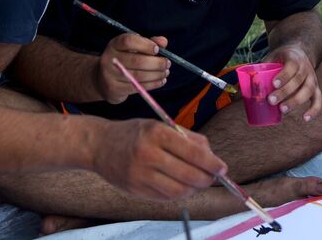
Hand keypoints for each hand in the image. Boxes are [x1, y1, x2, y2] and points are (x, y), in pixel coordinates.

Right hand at [93, 119, 225, 199]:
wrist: (99, 145)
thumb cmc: (134, 133)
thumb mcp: (159, 125)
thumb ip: (187, 138)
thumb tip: (211, 156)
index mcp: (156, 133)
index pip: (193, 152)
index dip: (211, 163)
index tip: (222, 168)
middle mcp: (148, 154)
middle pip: (188, 175)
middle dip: (206, 179)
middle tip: (213, 177)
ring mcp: (140, 174)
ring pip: (179, 190)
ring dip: (193, 189)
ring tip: (197, 182)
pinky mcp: (135, 190)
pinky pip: (165, 197)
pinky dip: (178, 193)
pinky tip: (181, 186)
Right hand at [96, 33, 169, 103]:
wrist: (102, 79)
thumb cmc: (123, 60)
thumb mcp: (133, 48)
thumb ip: (148, 42)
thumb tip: (163, 41)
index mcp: (115, 44)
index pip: (128, 41)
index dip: (145, 44)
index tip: (157, 49)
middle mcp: (109, 58)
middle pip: (136, 60)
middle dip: (156, 63)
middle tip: (167, 63)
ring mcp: (110, 75)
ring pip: (139, 75)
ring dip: (157, 74)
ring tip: (165, 72)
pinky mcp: (114, 89)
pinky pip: (137, 87)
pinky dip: (153, 84)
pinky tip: (160, 81)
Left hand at [264, 45, 321, 120]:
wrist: (300, 53)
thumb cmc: (281, 59)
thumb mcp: (271, 58)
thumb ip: (260, 70)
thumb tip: (242, 86)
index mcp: (294, 58)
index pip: (291, 66)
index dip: (283, 75)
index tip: (273, 84)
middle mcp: (306, 68)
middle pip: (298, 80)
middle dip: (285, 92)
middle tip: (271, 101)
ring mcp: (312, 78)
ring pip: (309, 90)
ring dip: (296, 101)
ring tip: (282, 110)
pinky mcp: (316, 88)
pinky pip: (318, 99)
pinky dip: (314, 110)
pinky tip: (305, 119)